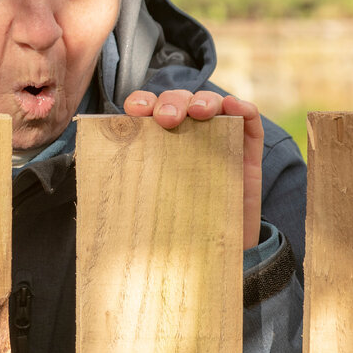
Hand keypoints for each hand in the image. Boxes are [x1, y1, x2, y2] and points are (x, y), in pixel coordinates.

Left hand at [123, 89, 263, 247]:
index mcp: (158, 139)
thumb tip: (104, 184)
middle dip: (172, 102)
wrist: (213, 251)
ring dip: (204, 101)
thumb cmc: (175, 223)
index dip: (142, 102)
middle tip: (166, 119)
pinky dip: (242, 108)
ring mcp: (220, 137)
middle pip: (179, 101)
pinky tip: (233, 107)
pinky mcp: (247, 149)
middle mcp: (187, 132)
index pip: (148, 109)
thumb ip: (133, 189)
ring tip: (198, 112)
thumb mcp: (150, 203)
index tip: (135, 112)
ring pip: (212, 103)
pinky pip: (249, 121)